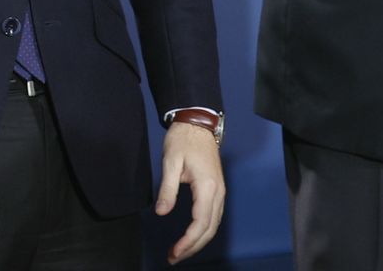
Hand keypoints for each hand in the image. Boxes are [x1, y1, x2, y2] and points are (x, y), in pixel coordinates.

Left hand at [156, 121, 225, 264]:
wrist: (197, 124)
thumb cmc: (183, 140)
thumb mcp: (170, 161)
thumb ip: (167, 188)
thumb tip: (161, 212)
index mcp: (207, 187)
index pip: (200, 223)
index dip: (188, 242)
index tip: (174, 252)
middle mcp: (218, 192)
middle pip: (209, 229)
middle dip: (193, 247)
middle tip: (174, 257)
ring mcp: (220, 191)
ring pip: (213, 225)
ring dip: (199, 241)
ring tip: (181, 251)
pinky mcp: (217, 189)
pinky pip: (213, 216)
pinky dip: (204, 231)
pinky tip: (192, 236)